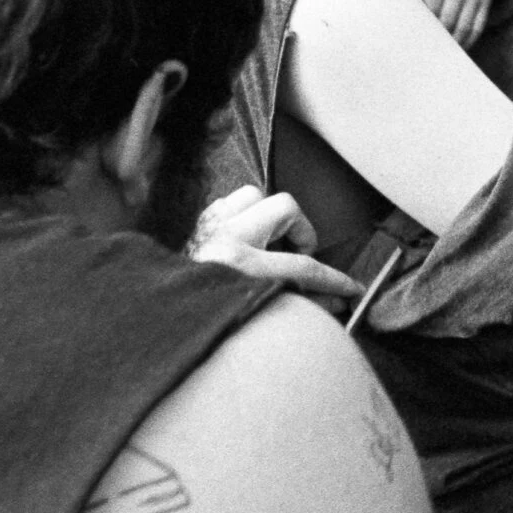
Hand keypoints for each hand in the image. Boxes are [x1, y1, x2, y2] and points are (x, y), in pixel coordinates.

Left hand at [188, 185, 363, 300]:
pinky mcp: (199, 223)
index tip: (351, 288)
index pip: (303, 267)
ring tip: (272, 241)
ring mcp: (209, 226)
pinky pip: (230, 202)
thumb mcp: (258, 313)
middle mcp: (225, 236)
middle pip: (285, 207)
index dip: (334, 280)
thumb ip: (300, 305)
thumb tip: (335, 302)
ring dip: (270, 215)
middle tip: (299, 255)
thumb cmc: (206, 313)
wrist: (162, 317)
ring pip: (254, 195)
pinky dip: (245, 216)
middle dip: (300, 230)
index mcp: (240, 263)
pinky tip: (248, 239)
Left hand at [410, 0, 494, 46]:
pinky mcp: (484, 3)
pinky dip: (467, 41)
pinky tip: (457, 49)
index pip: (432, 4)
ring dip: (452, 43)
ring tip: (439, 54)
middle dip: (437, 36)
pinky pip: (477, 27)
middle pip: (448, 18)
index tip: (414, 37)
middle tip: (424, 50)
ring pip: (464, 26)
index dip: (424, 22)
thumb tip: (393, 12)